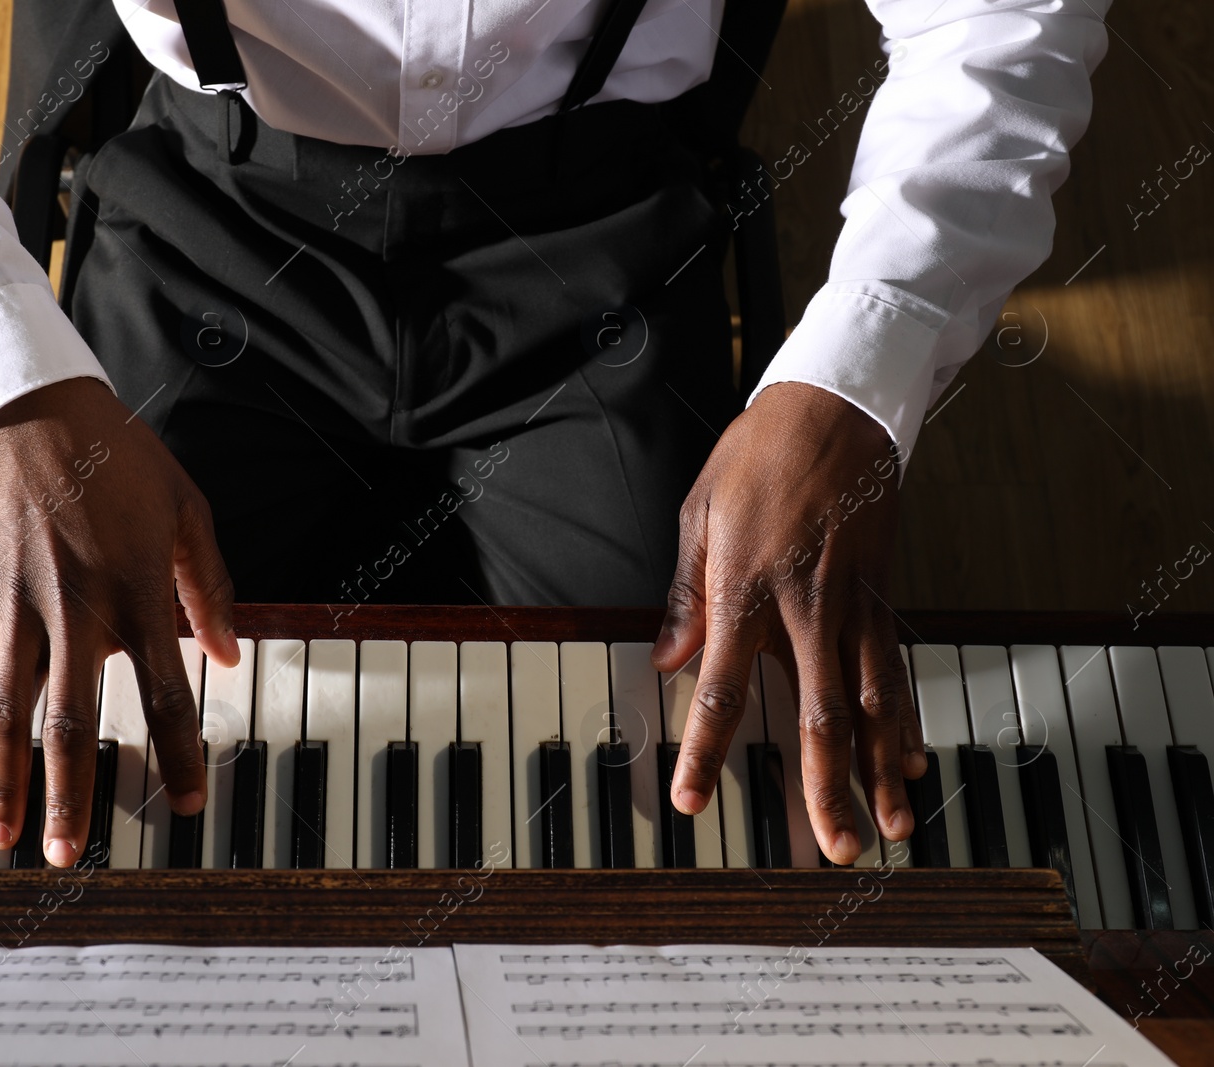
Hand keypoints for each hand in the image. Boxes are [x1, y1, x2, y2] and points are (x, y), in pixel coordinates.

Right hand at [0, 377, 240, 866]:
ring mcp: (20, 605)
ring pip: (6, 707)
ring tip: (2, 834)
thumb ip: (212, 588)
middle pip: (73, 720)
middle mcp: (78, 610)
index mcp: (138, 593)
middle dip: (72, 793)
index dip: (180, 754)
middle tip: (69, 855)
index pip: (166, 693)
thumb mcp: (188, 511)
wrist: (39, 410)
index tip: (190, 805)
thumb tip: (231, 656)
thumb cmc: (123, 460)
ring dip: (4, 776)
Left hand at [652, 381, 926, 864]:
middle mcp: (805, 609)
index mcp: (746, 592)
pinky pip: (897, 666)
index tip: (693, 803)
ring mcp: (853, 604)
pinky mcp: (882, 594)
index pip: (722, 691)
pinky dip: (906, 716)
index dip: (706, 754)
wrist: (836, 407)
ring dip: (881, 769)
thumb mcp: (699, 515)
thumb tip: (669, 659)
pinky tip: (913, 755)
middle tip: (836, 848)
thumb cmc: (759, 455)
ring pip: (873, 703)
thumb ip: (686, 596)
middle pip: (819, 717)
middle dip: (826, 789)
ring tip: (893, 822)